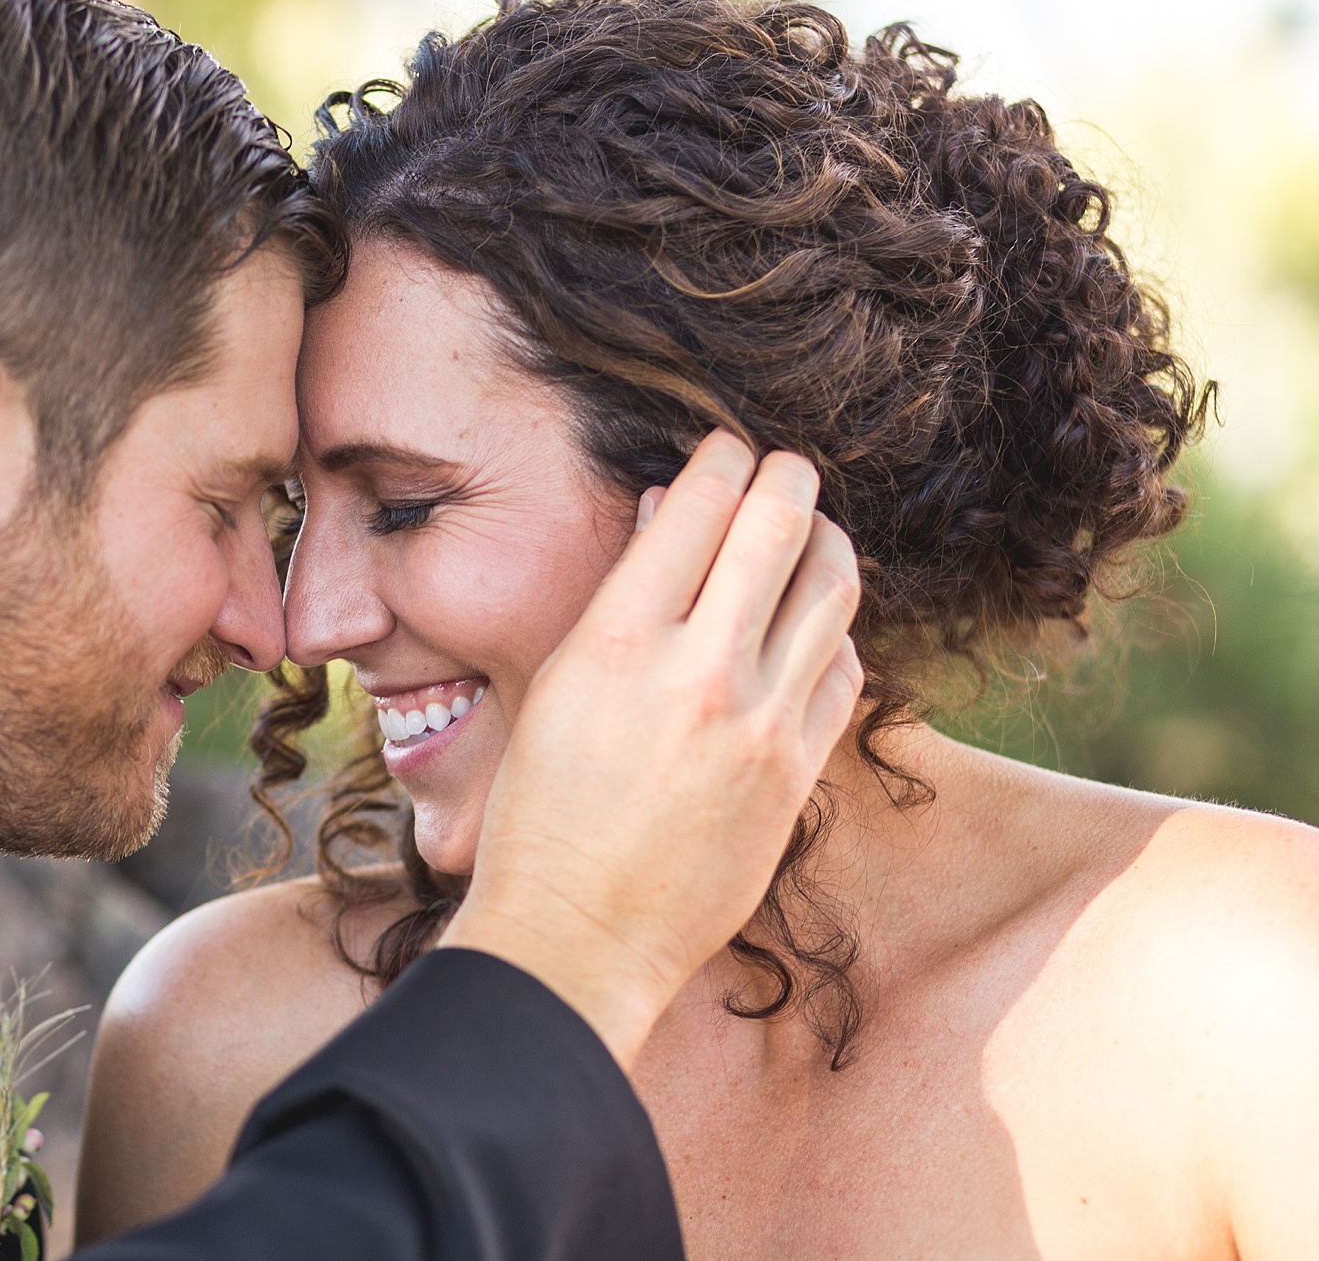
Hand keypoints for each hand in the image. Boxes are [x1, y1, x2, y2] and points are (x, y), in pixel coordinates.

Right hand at [440, 432, 862, 1068]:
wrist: (578, 934)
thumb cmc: (539, 813)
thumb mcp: (556, 685)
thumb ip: (620, 596)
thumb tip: (668, 511)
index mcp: (618, 640)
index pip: (699, 505)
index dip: (722, 459)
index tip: (727, 450)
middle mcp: (699, 671)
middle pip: (780, 528)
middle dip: (788, 478)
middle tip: (785, 467)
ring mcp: (761, 724)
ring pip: (832, 590)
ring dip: (826, 543)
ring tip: (811, 533)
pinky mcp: (799, 773)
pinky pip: (845, 670)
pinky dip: (833, 632)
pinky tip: (810, 629)